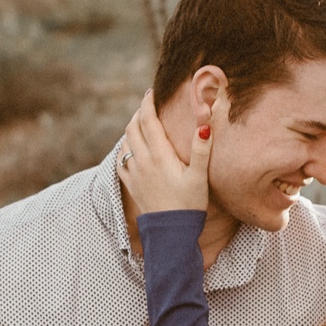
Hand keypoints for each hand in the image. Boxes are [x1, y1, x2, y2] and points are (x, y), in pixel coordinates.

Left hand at [119, 89, 212, 215]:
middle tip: (148, 105)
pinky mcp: (131, 186)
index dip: (148, 103)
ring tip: (141, 124)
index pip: (147, 120)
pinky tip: (131, 149)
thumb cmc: (189, 205)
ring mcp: (134, 174)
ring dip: (131, 129)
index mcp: (159, 155)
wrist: (171, 233)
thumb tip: (204, 123)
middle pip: (132, 127)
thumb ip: (202, 149)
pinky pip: (121, 161)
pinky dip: (124, 149)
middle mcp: (142, 161)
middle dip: (138, 113)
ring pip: (125, 143)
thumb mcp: (199, 176)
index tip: (151, 92)